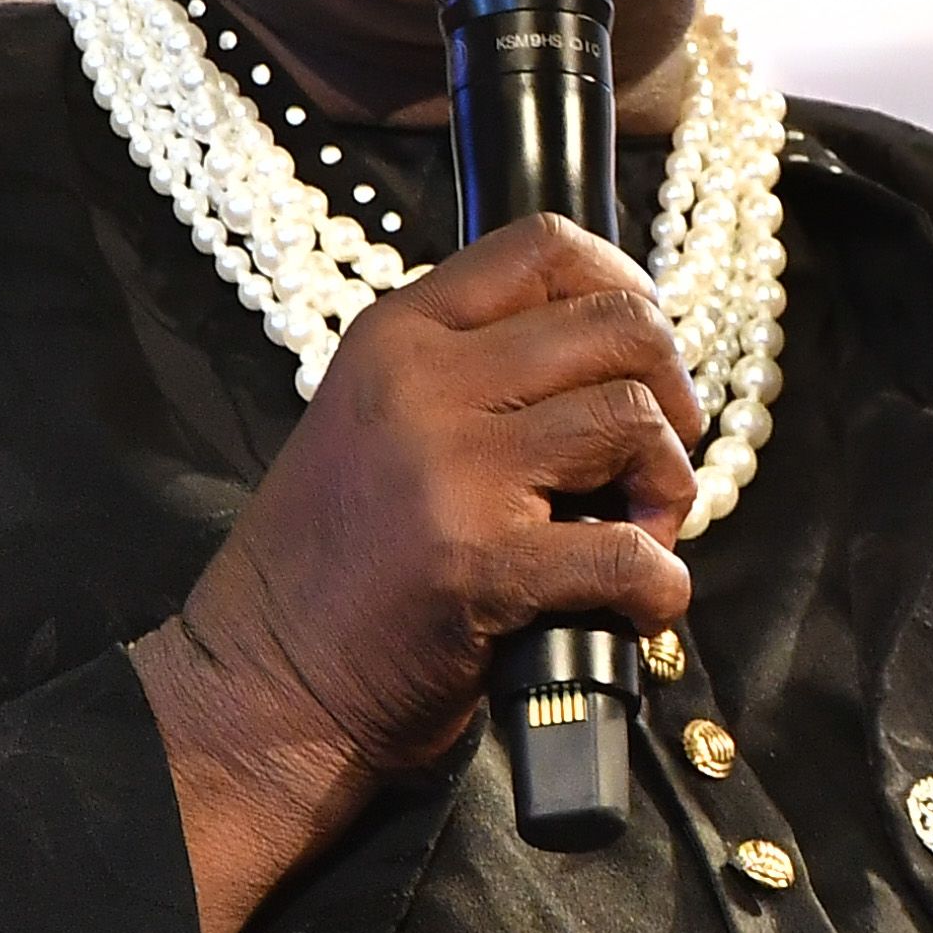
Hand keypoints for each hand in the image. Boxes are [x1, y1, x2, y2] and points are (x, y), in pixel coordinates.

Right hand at [130, 216, 703, 932]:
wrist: (263, 686)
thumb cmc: (336, 565)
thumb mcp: (380, 423)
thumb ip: (474, 376)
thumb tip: (621, 364)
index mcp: (397, 335)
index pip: (544, 246)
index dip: (625, 284)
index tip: (643, 351)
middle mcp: (422, 382)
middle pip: (617, 326)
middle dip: (669, 394)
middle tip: (654, 461)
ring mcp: (450, 469)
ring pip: (633, 422)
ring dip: (668, 488)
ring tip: (642, 535)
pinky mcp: (481, 563)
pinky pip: (629, 552)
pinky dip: (660, 585)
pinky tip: (636, 609)